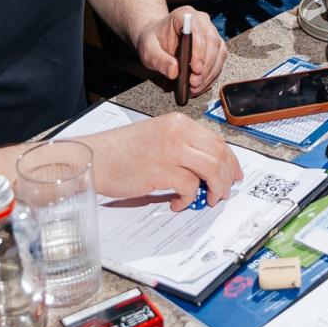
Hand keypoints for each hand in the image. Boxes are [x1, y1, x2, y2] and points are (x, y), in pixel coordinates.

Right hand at [87, 111, 242, 209]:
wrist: (93, 158)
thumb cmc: (119, 151)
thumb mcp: (156, 137)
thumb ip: (181, 145)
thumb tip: (205, 166)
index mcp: (178, 122)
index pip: (216, 140)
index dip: (230, 160)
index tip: (233, 173)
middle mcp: (177, 132)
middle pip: (219, 153)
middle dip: (227, 176)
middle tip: (223, 192)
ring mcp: (171, 150)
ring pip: (212, 169)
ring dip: (215, 188)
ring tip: (208, 199)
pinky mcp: (162, 171)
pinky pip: (190, 187)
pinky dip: (188, 199)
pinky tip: (177, 203)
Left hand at [135, 8, 226, 91]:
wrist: (157, 38)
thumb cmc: (154, 40)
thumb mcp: (149, 50)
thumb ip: (159, 60)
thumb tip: (174, 72)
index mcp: (184, 15)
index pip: (198, 30)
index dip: (199, 50)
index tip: (195, 69)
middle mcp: (201, 20)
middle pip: (212, 42)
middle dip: (206, 66)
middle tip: (194, 83)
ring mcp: (210, 31)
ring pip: (219, 52)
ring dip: (210, 72)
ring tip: (196, 86)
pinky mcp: (214, 44)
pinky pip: (219, 60)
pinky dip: (212, 74)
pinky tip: (201, 84)